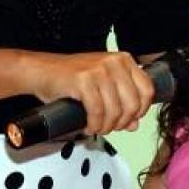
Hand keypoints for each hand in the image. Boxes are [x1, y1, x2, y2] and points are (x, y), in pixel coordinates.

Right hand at [24, 51, 154, 135]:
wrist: (41, 72)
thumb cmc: (70, 78)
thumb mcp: (102, 87)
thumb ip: (121, 102)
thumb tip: (134, 124)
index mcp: (123, 60)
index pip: (147, 90)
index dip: (140, 111)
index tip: (130, 120)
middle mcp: (114, 62)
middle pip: (133, 104)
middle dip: (122, 122)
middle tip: (111, 128)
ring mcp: (99, 70)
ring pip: (115, 110)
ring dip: (107, 126)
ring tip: (97, 128)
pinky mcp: (84, 80)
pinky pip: (97, 111)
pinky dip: (94, 124)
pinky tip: (88, 126)